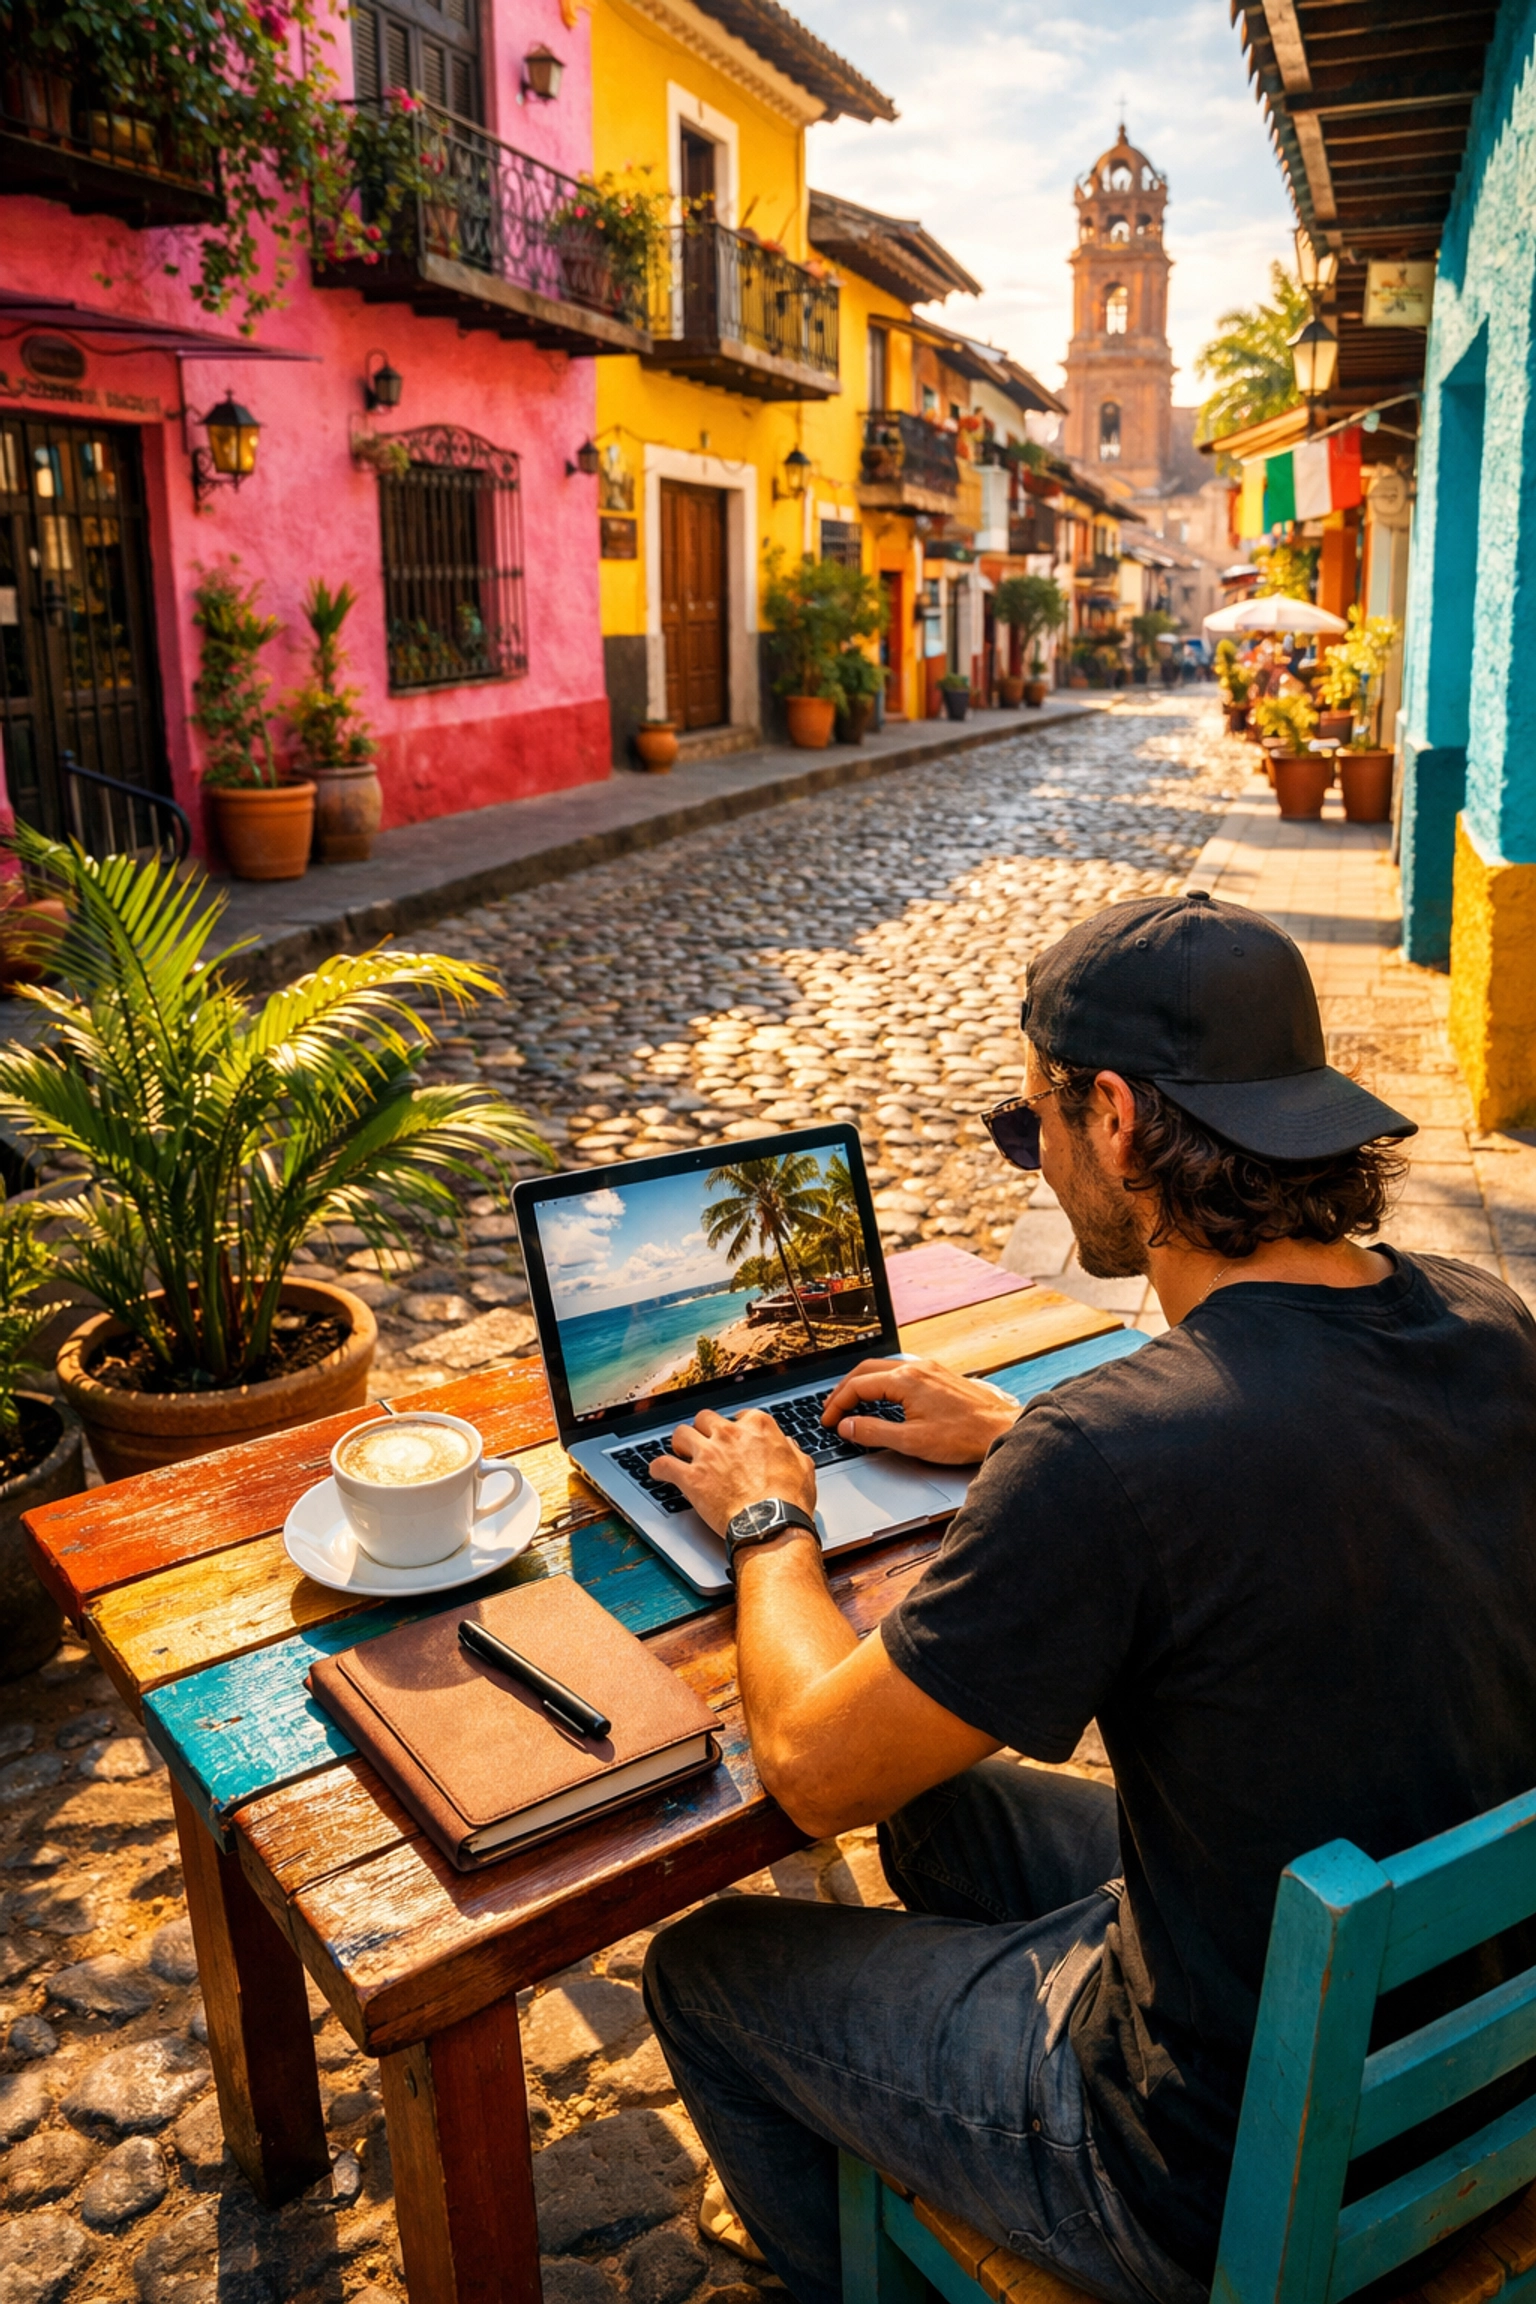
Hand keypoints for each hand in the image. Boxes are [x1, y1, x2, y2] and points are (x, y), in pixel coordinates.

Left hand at [651, 1408, 817, 1536]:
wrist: (772, 1524)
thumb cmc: (789, 1500)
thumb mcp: (803, 1467)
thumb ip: (791, 1450)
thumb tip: (787, 1445)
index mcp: (758, 1427)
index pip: (740, 1416)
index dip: (735, 1427)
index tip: (733, 1436)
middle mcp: (730, 1435)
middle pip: (705, 1418)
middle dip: (703, 1429)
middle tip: (704, 1442)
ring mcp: (708, 1454)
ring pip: (680, 1433)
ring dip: (679, 1443)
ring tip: (680, 1452)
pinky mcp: (692, 1477)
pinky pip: (664, 1465)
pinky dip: (658, 1468)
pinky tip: (658, 1471)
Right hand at [820, 1357, 1016, 1465]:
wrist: (1000, 1427)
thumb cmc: (962, 1436)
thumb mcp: (911, 1441)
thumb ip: (874, 1432)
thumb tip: (847, 1426)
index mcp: (905, 1381)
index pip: (857, 1386)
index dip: (837, 1404)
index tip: (828, 1420)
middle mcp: (915, 1368)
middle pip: (866, 1370)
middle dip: (844, 1389)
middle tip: (832, 1408)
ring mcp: (929, 1369)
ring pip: (884, 1368)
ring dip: (863, 1383)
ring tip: (852, 1401)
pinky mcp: (939, 1375)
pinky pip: (901, 1372)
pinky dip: (883, 1382)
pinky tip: (884, 1396)